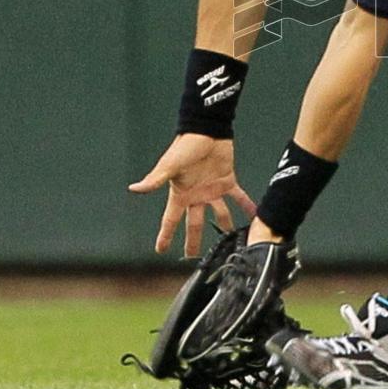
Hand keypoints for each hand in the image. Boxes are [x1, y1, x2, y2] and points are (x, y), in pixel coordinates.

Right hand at [128, 133, 256, 256]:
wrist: (206, 131)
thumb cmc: (185, 146)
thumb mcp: (170, 165)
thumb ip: (155, 180)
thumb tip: (134, 188)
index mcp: (180, 194)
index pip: (170, 220)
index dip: (165, 235)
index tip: (160, 250)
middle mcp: (196, 195)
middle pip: (195, 224)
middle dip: (193, 241)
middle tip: (193, 257)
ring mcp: (212, 189)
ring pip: (219, 214)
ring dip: (225, 226)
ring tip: (231, 240)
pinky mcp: (227, 180)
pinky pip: (238, 196)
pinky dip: (246, 204)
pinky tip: (254, 213)